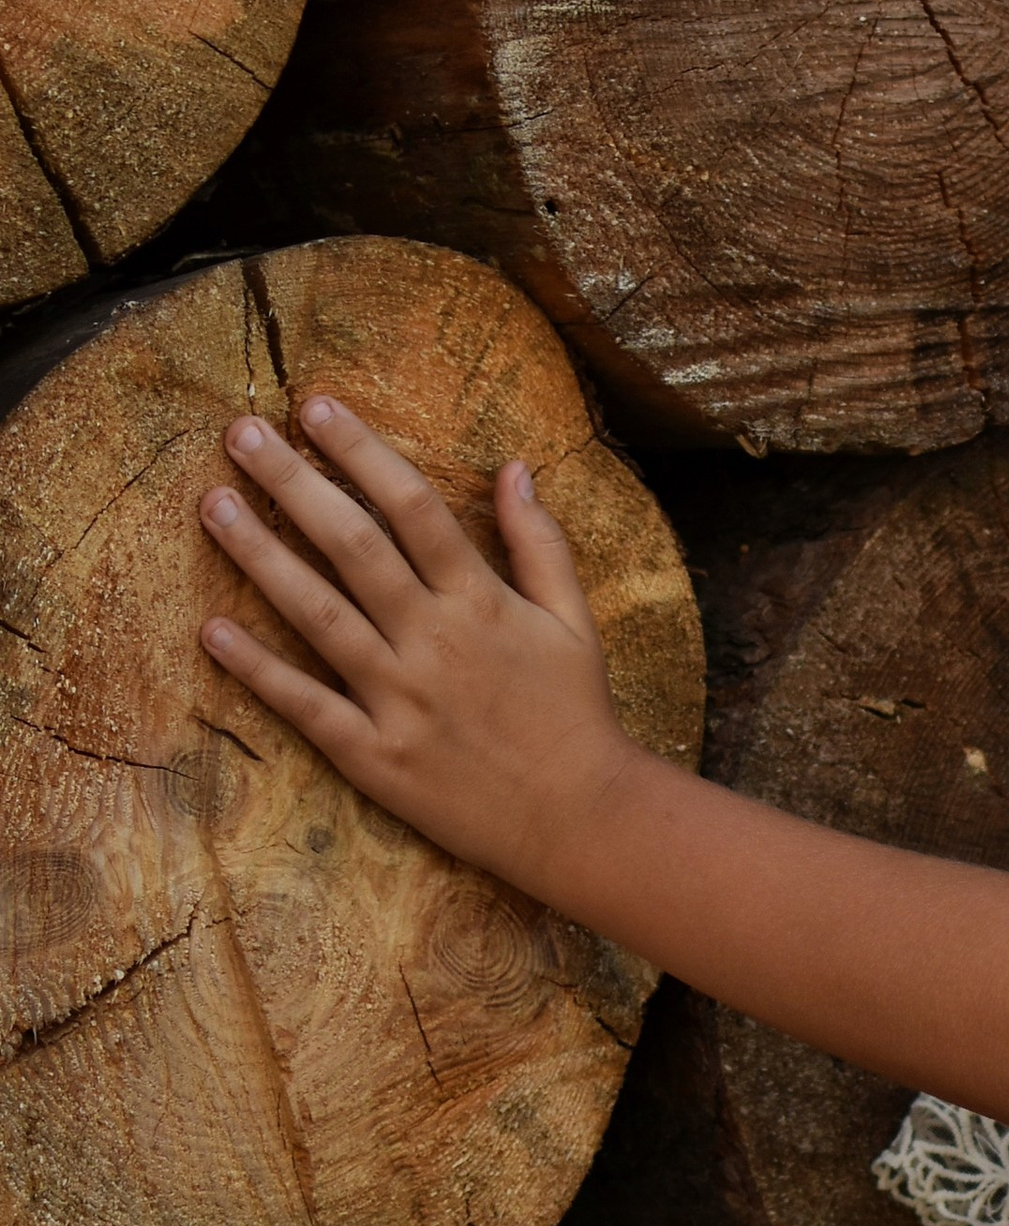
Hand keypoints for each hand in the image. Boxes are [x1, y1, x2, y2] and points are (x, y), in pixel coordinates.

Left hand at [199, 397, 640, 894]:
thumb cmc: (576, 714)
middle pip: (354, 546)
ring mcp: (401, 700)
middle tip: (240, 435)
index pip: (414, 507)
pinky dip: (259, 670)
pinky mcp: (376, 757)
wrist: (580, 818)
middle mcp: (435, 641)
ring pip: (319, 615)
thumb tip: (516, 466)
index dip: (362, 452)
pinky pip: (308, 706)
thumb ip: (540, 541)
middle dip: (294, 483)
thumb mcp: (573, 619)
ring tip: (211, 506)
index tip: (315, 406)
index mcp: (482, 601)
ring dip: (260, 557)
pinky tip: (212, 630)